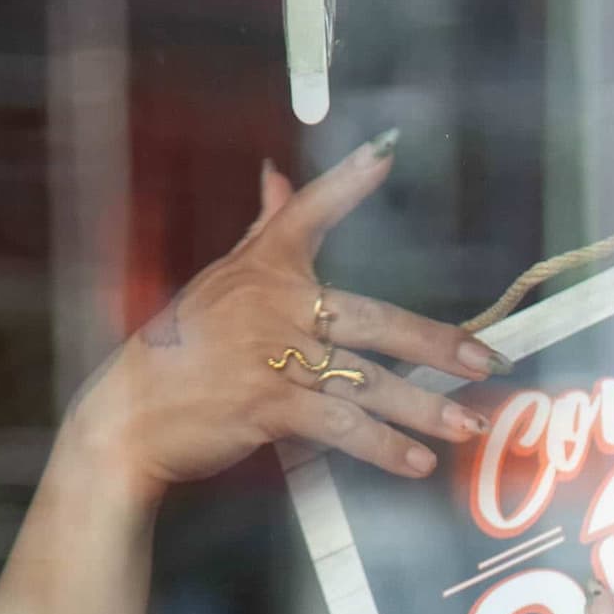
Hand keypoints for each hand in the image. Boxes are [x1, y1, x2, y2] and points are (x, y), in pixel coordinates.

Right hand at [60, 135, 500, 498]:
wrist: (129, 415)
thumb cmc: (178, 349)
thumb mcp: (219, 281)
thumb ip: (264, 229)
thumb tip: (278, 175)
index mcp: (262, 268)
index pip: (309, 212)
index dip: (347, 182)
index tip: (387, 151)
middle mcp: (273, 305)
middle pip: (373, 319)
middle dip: (435, 343)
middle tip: (484, 359)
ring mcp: (271, 356)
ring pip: (365, 382)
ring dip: (422, 408)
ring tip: (467, 423)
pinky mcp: (266, 406)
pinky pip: (338, 426)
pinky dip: (381, 446)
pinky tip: (415, 462)